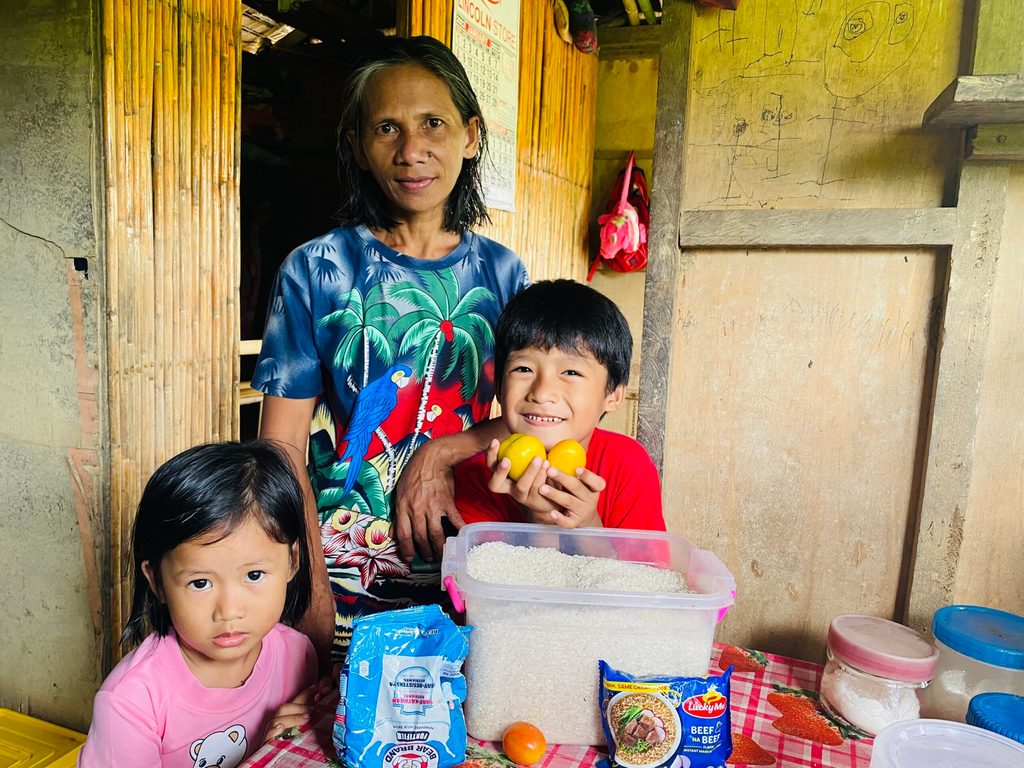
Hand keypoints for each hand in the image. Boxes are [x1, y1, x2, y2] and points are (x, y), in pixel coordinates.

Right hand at [263, 681, 324, 741]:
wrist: (275, 760)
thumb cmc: (288, 743)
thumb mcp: (299, 729)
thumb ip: (307, 718)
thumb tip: (321, 709)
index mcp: (286, 716)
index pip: (295, 702)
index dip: (305, 693)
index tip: (316, 687)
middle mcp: (277, 721)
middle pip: (285, 708)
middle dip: (300, 707)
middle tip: (315, 710)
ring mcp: (271, 731)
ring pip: (277, 720)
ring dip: (293, 718)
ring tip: (305, 718)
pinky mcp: (267, 743)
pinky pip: (268, 735)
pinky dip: (274, 730)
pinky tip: (280, 728)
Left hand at [394, 438, 464, 562]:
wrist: (432, 458)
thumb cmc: (414, 474)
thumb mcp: (400, 493)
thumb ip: (396, 515)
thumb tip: (391, 534)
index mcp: (403, 507)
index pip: (404, 534)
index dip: (406, 549)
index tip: (409, 558)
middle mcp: (417, 509)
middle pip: (420, 537)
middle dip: (424, 551)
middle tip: (428, 559)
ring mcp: (433, 507)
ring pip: (435, 533)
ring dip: (438, 547)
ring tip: (440, 554)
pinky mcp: (447, 503)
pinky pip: (454, 520)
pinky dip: (458, 531)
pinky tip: (460, 538)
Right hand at [486, 439, 557, 516]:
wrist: (552, 494)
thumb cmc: (538, 471)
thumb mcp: (529, 459)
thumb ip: (524, 448)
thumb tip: (525, 427)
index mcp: (502, 476)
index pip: (491, 466)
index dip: (490, 455)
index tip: (496, 441)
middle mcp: (508, 489)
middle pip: (495, 484)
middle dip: (500, 471)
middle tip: (507, 459)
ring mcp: (521, 497)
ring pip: (521, 486)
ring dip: (529, 471)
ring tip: (538, 458)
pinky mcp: (534, 502)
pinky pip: (537, 489)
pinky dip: (542, 476)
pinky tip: (548, 466)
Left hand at [536, 466, 605, 528]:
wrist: (584, 517)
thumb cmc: (579, 493)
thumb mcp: (583, 483)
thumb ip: (574, 471)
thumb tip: (556, 450)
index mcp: (594, 488)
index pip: (597, 482)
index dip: (587, 476)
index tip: (576, 469)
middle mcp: (590, 499)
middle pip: (577, 488)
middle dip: (562, 478)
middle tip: (549, 470)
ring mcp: (583, 512)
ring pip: (569, 502)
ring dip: (555, 494)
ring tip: (542, 488)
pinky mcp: (575, 523)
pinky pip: (567, 522)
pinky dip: (560, 518)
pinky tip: (551, 512)